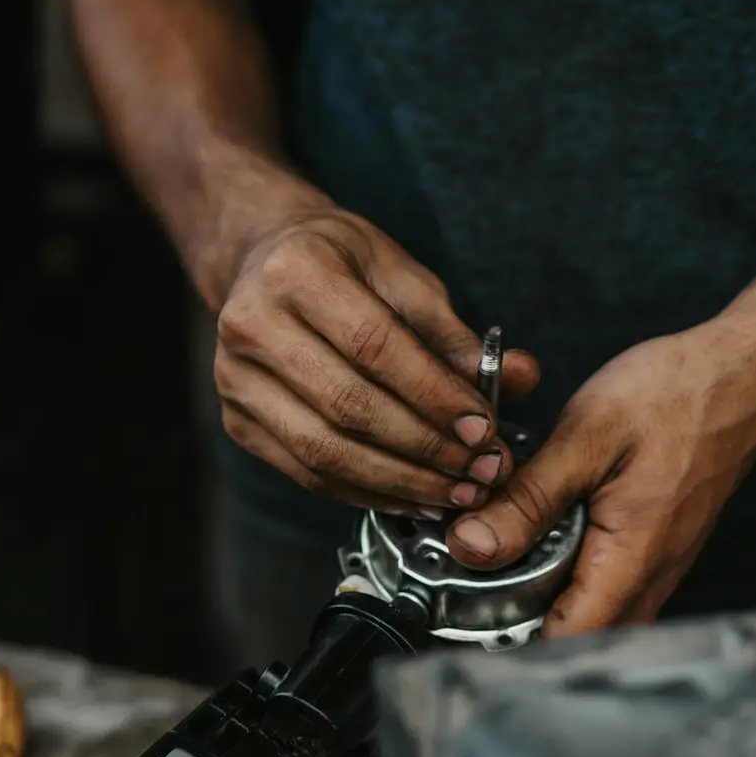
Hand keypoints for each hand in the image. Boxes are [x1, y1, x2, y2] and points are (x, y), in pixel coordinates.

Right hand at [214, 201, 538, 516]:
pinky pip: (307, 473)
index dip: (433, 394)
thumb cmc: (342, 261)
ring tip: (456, 492)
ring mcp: (235, 379)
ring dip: (400, 482)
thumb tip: (520, 376)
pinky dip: (367, 492)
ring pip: (324, 451)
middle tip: (482, 471)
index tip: (484, 428)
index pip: (373, 346)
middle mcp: (251, 325)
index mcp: (296, 272)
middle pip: (348, 406)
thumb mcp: (401, 273)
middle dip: (426, 448)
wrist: (261, 259)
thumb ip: (454, 331)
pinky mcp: (237, 421)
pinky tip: (414, 497)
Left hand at [446, 318, 755, 634]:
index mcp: (632, 559)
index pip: (570, 642)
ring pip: (603, 612)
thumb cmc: (677, 393)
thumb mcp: (584, 440)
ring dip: (556, 598)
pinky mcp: (664, 543)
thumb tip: (473, 547)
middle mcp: (654, 575)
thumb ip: (527, 500)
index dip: (517, 643)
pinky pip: (618, 583)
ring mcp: (663, 562)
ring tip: (514, 555)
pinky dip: (580, 572)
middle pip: (586, 638)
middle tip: (484, 582)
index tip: (476, 617)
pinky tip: (555, 533)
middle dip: (531, 623)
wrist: (742, 370)